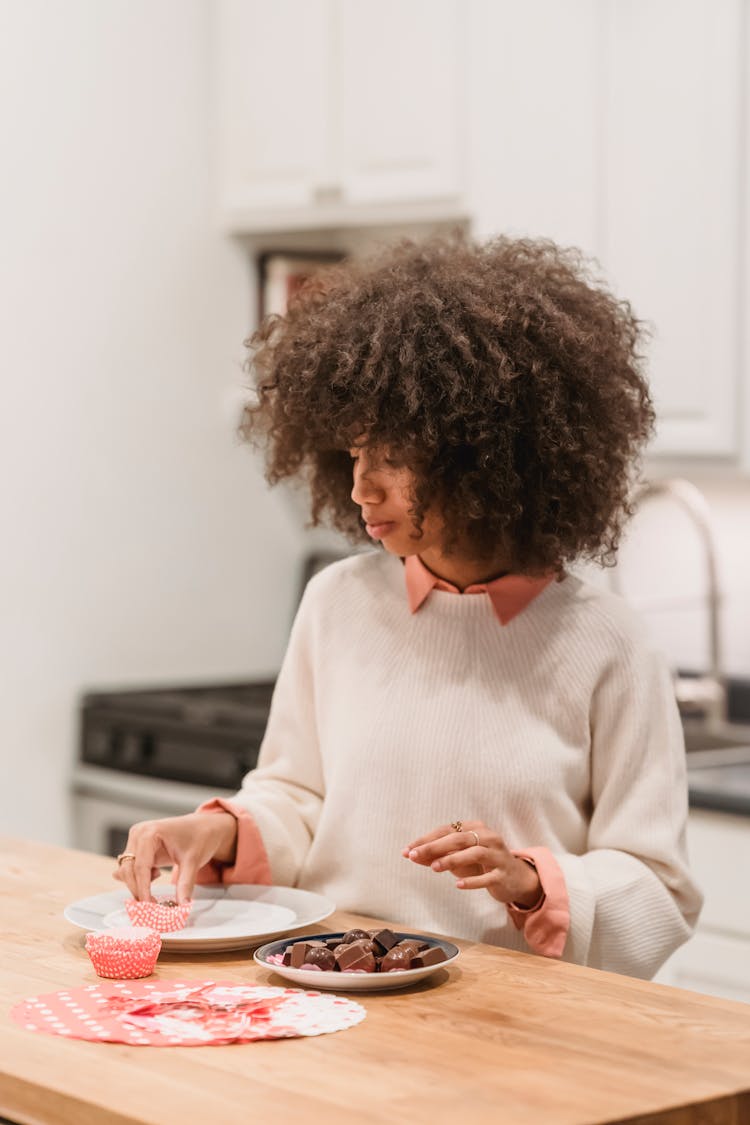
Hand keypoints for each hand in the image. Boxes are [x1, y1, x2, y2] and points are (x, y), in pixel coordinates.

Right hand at [112, 811, 237, 903]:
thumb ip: (185, 884)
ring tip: (158, 886)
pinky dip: (139, 878)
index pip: (140, 867)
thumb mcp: (193, 861)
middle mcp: (138, 834)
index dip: (143, 889)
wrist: (203, 827)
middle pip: (129, 870)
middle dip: (139, 890)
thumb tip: (182, 906)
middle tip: (152, 907)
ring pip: (126, 870)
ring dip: (138, 884)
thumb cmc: (199, 837)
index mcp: (150, 832)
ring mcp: (136, 840)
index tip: (148, 907)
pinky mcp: (137, 848)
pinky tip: (156, 876)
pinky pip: (130, 868)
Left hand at [403, 821, 541, 907]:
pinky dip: (472, 881)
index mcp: (476, 828)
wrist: (515, 878)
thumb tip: (412, 855)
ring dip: (452, 859)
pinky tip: (458, 884)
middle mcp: (488, 837)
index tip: (407, 851)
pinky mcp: (503, 874)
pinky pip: (488, 877)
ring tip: (434, 868)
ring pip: (474, 853)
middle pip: (459, 838)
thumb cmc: (482, 864)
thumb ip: (438, 855)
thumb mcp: (459, 858)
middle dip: (434, 847)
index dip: (426, 840)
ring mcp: (498, 855)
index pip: (446, 830)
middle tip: (415, 856)